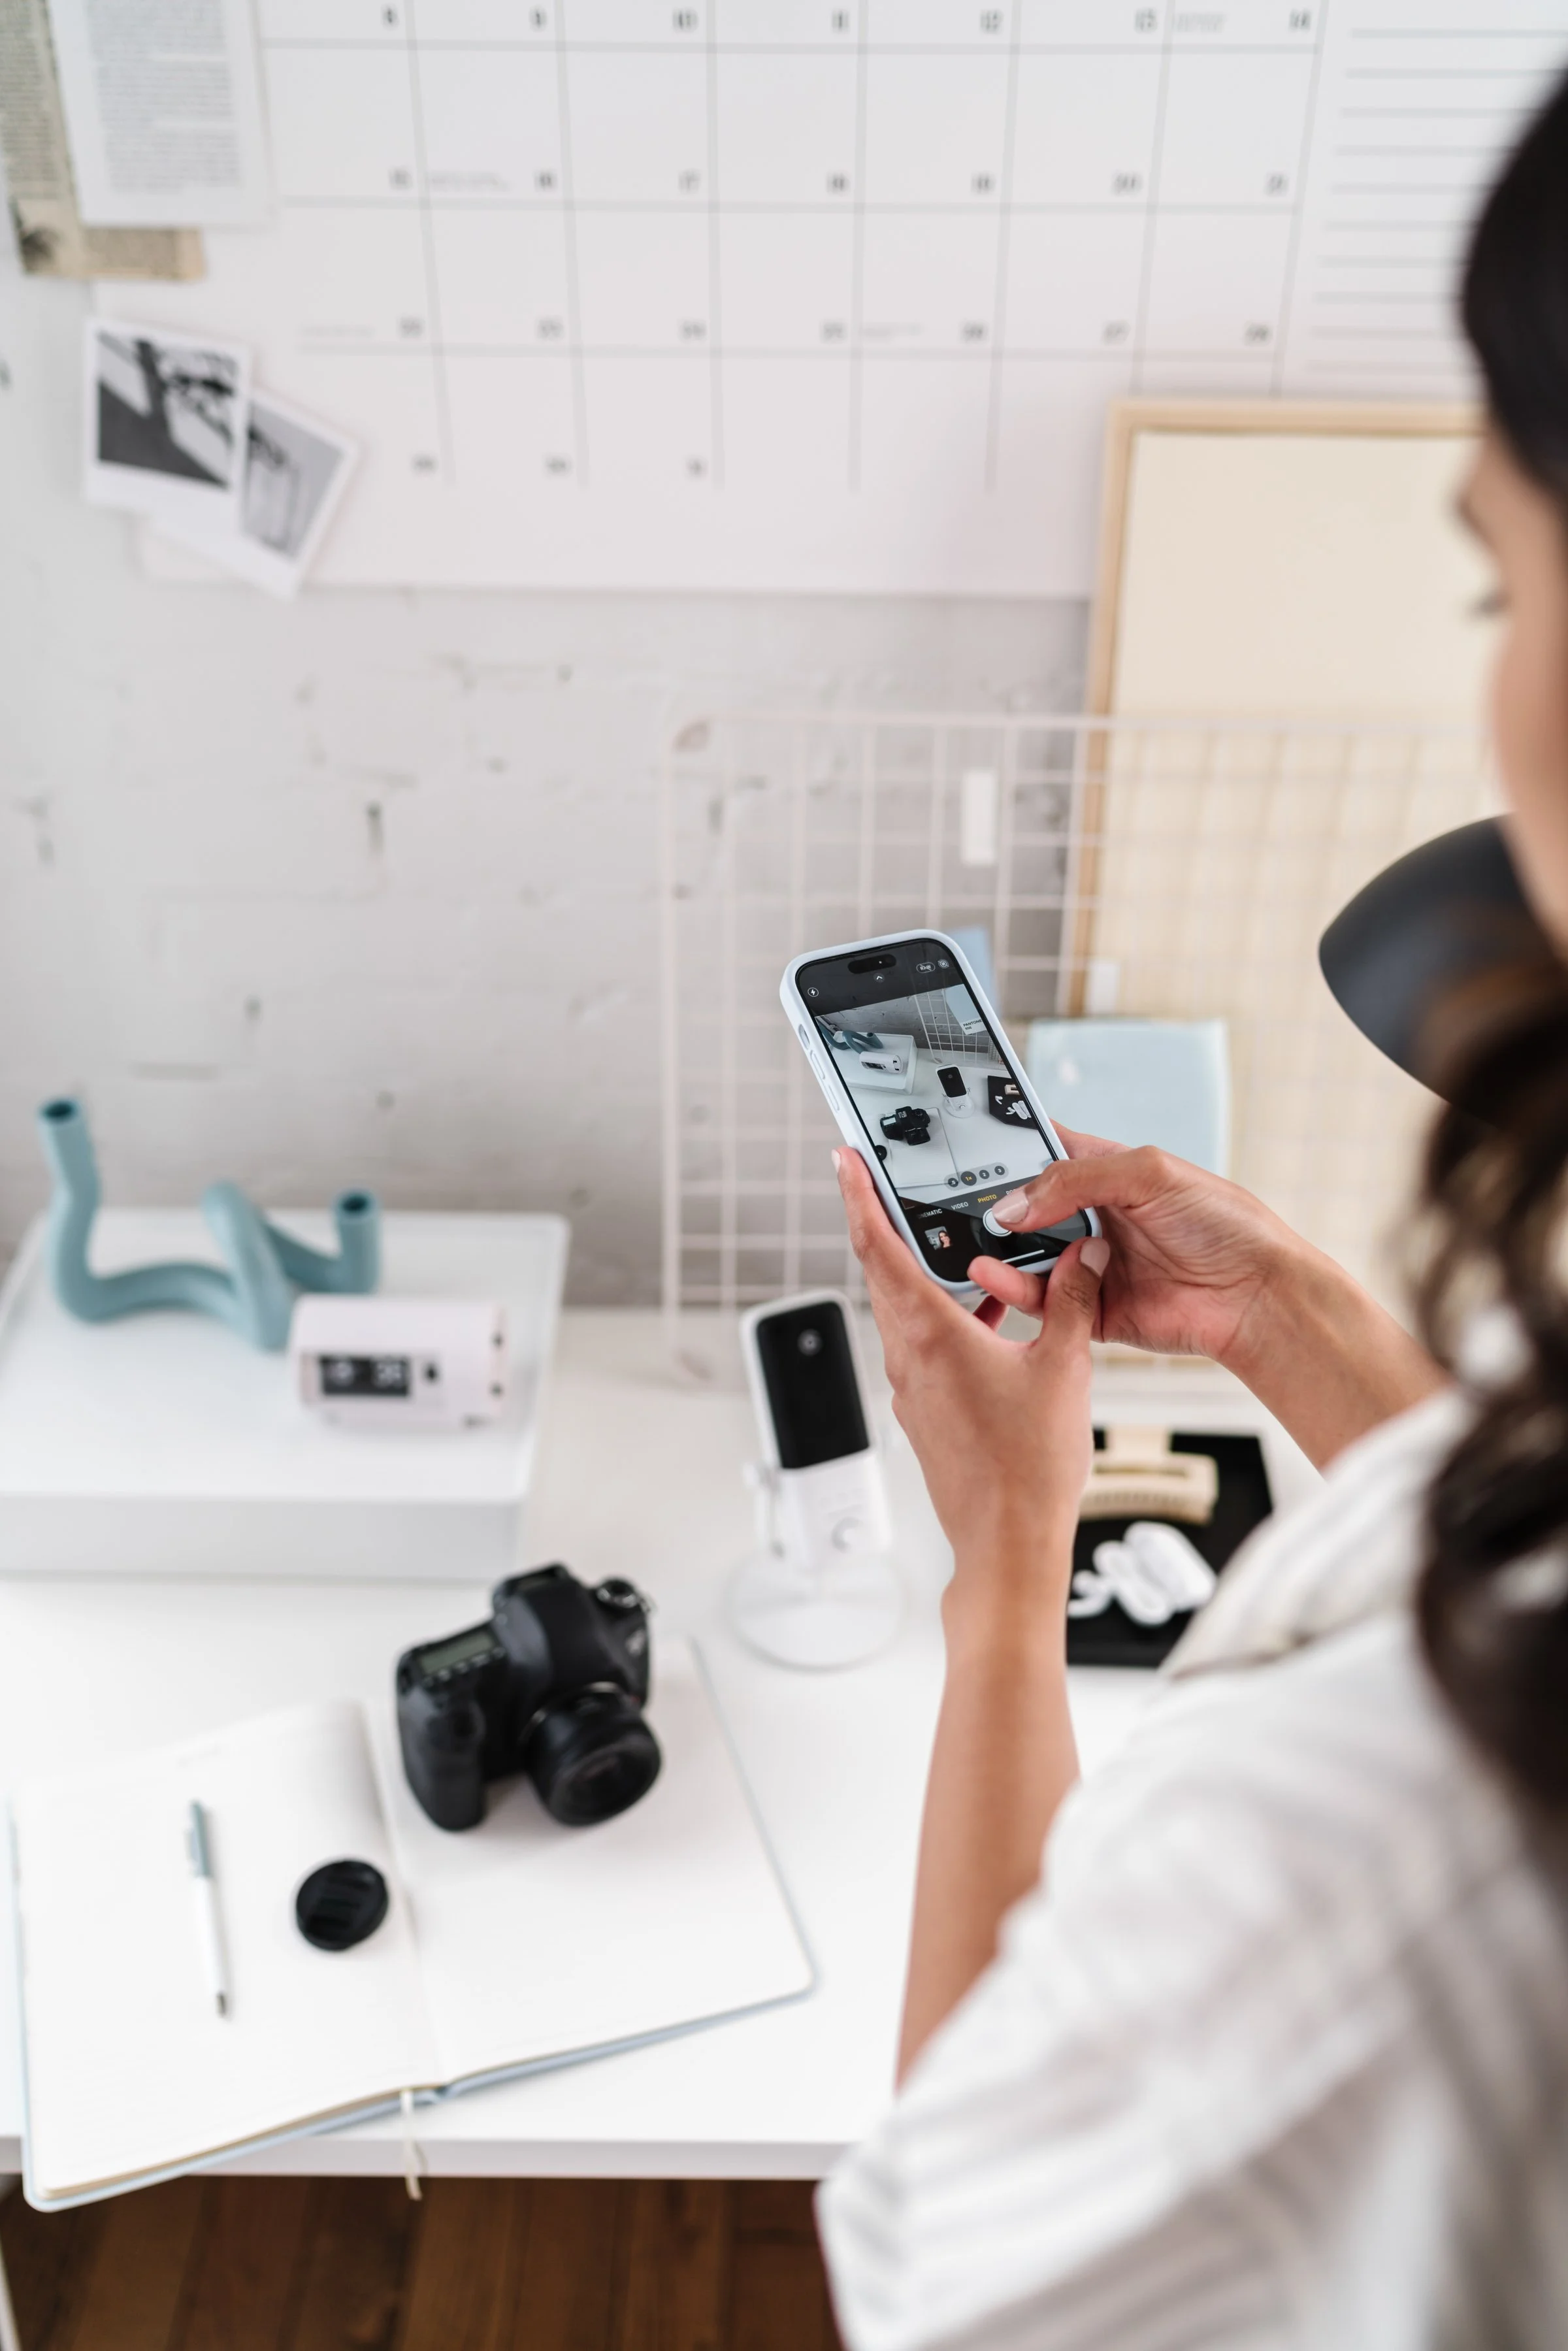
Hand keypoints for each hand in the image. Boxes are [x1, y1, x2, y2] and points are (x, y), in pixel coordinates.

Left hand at [833, 1147, 1106, 1613]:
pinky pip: (924, 1347)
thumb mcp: (1064, 1368)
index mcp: (931, 1337)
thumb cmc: (1028, 1469)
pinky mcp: (925, 1413)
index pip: (880, 1248)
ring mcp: (913, 1389)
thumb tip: (1084, 1254)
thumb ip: (1071, 1301)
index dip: (858, 1198)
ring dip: (924, 1275)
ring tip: (958, 1247)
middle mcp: (909, 1359)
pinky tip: (987, 1316)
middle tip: (892, 1184)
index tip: (843, 1161)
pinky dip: (945, 1317)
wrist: (1008, 1544)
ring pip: (905, 1312)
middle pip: (883, 1273)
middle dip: (887, 1224)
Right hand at [969, 1126, 1299, 1366]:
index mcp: (1104, 1173)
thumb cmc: (1224, 1224)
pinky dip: (1014, 1289)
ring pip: (1024, 1256)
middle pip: (1022, 1208)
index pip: (1042, 1151)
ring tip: (971, 1243)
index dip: (1006, 1148)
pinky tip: (997, 1276)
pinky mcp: (1088, 1310)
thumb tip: (1015, 1203)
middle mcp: (1090, 1218)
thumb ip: (1076, 1180)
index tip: (965, 1150)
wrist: (1256, 1296)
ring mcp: (1087, 1265)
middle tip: (956, 1206)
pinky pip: (1040, 1301)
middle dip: (991, 1208)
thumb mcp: (1150, 1174)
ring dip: (997, 1250)